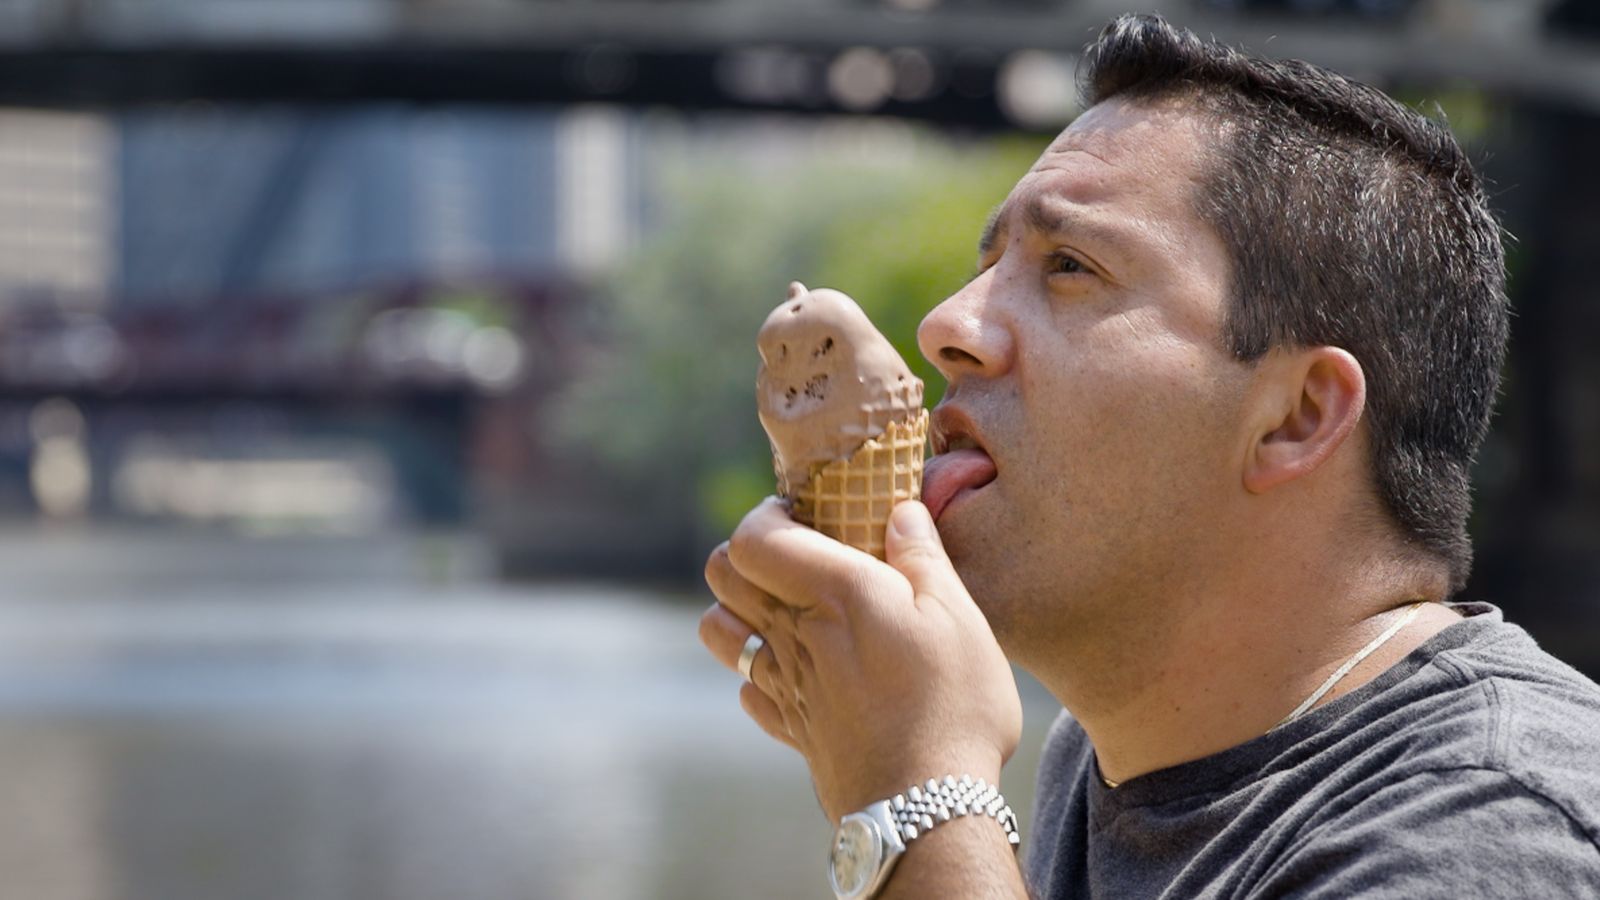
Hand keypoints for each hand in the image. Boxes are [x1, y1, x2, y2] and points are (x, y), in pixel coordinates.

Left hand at [699, 496, 1022, 822]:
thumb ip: (923, 556)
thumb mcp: (958, 616)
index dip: (765, 516)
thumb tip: (901, 511)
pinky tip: (799, 672)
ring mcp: (784, 685)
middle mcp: (792, 634)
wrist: (924, 808)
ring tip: (786, 608)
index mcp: (832, 594)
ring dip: (739, 610)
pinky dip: (759, 674)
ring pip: (718, 632)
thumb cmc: (950, 704)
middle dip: (744, 553)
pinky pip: (747, 690)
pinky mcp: (791, 728)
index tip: (800, 513)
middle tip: (793, 553)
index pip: (751, 537)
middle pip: (720, 575)